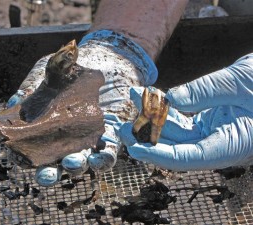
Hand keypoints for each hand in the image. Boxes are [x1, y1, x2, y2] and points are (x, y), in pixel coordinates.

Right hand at [7, 30, 157, 184]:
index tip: (21, 160)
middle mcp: (67, 139)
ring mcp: (89, 140)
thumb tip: (14, 102)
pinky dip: (104, 159)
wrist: (107, 58)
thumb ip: (34, 84)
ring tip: (72, 163)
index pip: (33, 149)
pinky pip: (109, 153)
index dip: (25, 158)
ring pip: (82, 163)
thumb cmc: (74, 67)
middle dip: (50, 174)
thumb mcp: (52, 69)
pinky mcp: (112, 136)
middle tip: (47, 174)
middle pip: (56, 165)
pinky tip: (99, 158)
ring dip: (76, 167)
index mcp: (48, 127)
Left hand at [115, 54, 252, 170]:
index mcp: (231, 144)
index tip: (134, 149)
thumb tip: (170, 100)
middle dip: (146, 136)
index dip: (159, 155)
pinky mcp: (205, 120)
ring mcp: (210, 131)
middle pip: (174, 146)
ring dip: (151, 116)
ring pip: (174, 130)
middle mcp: (217, 142)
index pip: (188, 157)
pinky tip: (148, 95)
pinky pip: (179, 117)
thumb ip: (205, 92)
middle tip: (120, 125)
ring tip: (132, 99)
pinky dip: (163, 107)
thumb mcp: (240, 82)